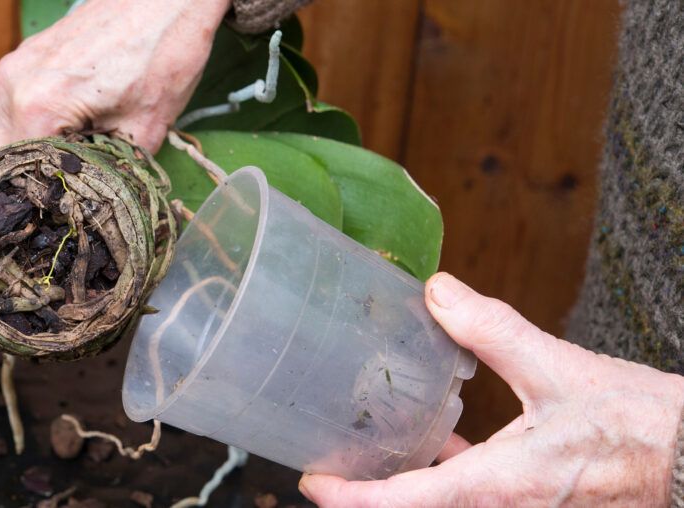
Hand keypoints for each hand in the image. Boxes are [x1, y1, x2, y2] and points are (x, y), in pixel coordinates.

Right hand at [0, 0, 231, 195]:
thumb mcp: (145, 128)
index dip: (7, 215)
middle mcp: (12, 85)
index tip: (9, 246)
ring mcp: (11, 68)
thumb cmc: (163, 51)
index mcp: (38, 105)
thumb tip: (92, 209)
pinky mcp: (21, 60)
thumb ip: (109, 172)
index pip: (4, 176)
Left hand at [299, 272, 683, 506]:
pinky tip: (439, 440)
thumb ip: (490, 330)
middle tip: (328, 461)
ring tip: (368, 447)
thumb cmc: (640, 425)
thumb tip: (438, 292)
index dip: (352, 498)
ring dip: (405, 483)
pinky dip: (444, 474)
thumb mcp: (556, 368)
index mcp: (499, 485)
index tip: (314, 481)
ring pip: (444, 503)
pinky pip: (473, 495)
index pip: (406, 504)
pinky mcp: (534, 501)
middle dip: (368, 492)